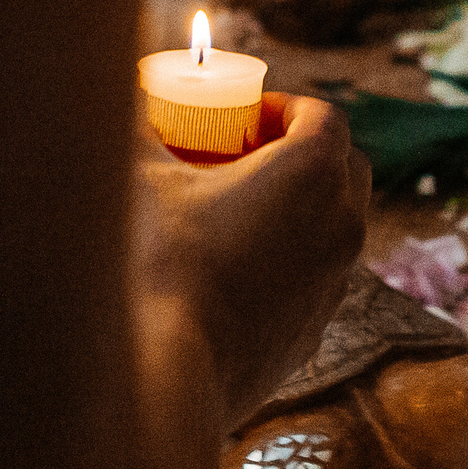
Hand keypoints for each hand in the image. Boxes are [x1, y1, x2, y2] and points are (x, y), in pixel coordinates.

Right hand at [133, 93, 369, 430]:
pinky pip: (315, 279)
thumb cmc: (159, 263)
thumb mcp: (142, 176)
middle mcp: (342, 225)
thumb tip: (123, 96)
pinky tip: (233, 272)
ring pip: (334, 227)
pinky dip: (289, 262)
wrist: (168, 371)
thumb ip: (139, 125)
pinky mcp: (316, 330)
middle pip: (344, 168)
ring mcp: (335, 282)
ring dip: (299, 210)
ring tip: (237, 213)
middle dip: (303, 153)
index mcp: (314, 174)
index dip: (284, 107)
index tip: (243, 116)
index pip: (323, 117)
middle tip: (245, 157)